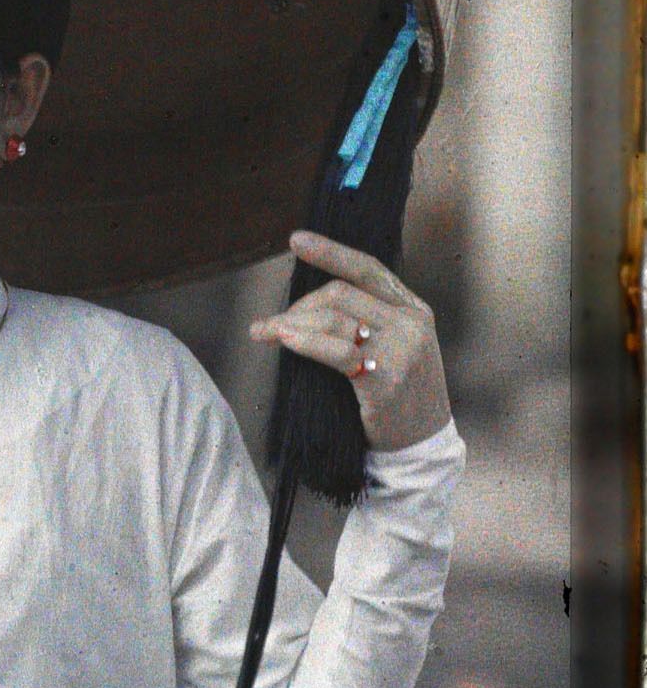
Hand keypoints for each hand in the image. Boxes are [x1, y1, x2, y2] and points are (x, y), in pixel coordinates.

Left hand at [248, 229, 451, 452]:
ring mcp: (401, 350)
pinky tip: (283, 340)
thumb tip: (311, 302)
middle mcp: (412, 324)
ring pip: (333, 318)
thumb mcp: (395, 348)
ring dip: (291, 323)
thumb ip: (368, 319)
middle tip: (275, 323)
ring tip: (267, 332)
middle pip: (341, 292)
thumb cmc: (398, 398)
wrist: (421, 447)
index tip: (296, 240)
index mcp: (414, 310)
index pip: (367, 268)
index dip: (330, 251)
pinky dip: (303, 342)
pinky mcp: (385, 379)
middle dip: (300, 304)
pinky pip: (334, 351)